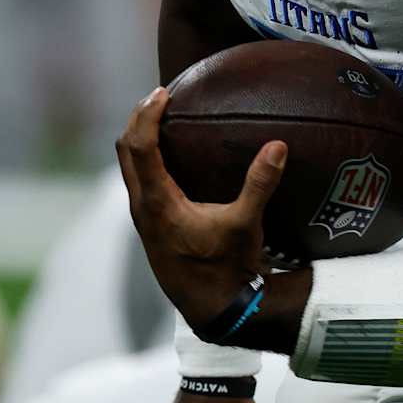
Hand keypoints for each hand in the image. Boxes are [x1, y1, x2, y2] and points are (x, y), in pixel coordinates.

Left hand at [116, 86, 286, 331]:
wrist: (212, 310)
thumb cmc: (226, 268)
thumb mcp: (246, 225)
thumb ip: (259, 184)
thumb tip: (278, 146)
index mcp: (157, 203)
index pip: (140, 147)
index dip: (147, 115)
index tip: (162, 92)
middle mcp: (142, 207)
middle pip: (124, 150)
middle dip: (137, 119)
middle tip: (159, 96)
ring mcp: (143, 219)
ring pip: (128, 167)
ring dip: (139, 139)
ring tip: (162, 118)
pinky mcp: (150, 226)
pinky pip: (139, 181)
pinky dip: (147, 158)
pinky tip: (173, 157)